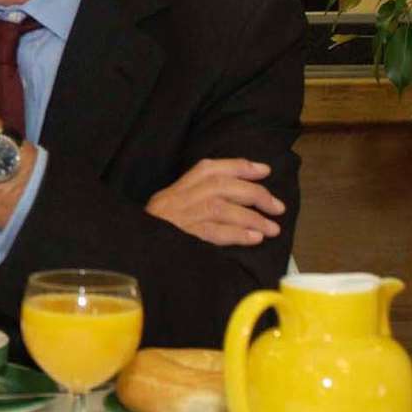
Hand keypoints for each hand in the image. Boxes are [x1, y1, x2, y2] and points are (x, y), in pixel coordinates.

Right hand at [145, 158, 284, 245]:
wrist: (134, 244)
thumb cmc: (158, 226)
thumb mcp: (172, 202)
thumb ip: (198, 193)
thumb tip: (239, 190)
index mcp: (179, 186)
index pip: (211, 168)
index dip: (240, 167)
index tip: (264, 171)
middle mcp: (181, 197)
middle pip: (223, 186)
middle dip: (255, 194)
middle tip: (277, 207)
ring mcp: (182, 217)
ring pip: (222, 209)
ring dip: (252, 218)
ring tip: (273, 228)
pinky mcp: (184, 237)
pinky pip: (215, 233)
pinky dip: (238, 234)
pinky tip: (255, 238)